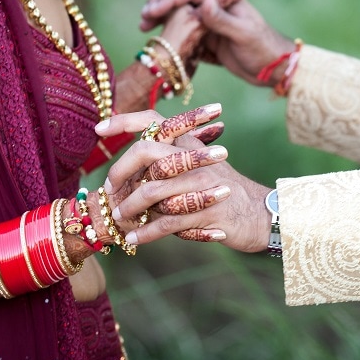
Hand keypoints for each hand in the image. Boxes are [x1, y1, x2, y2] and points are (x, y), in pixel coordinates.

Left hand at [95, 104, 232, 241]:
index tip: (99, 129)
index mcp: (190, 143)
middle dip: (120, 171)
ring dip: (129, 208)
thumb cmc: (222, 193)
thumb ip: (170, 163)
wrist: (260, 214)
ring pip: (151, 191)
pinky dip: (145, 233)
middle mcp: (194, 158)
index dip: (124, 120)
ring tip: (119, 219)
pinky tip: (133, 239)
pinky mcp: (204, 212)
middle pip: (145, 151)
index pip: (154, 120)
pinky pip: (165, 222)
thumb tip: (132, 173)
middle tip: (111, 190)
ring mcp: (200, 184)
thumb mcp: (200, 168)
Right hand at [141, 0, 294, 85]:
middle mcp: (215, 6)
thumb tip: (202, 4)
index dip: (168, 0)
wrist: (274, 69)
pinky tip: (160, 44)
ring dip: (162, 19)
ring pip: (179, 13)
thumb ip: (223, 19)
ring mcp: (211, 21)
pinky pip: (185, 31)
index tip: (150, 12)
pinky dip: (171, 34)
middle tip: (143, 20)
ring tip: (145, 30)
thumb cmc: (264, 49)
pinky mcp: (209, 37)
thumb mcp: (244, 34)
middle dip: (161, 4)